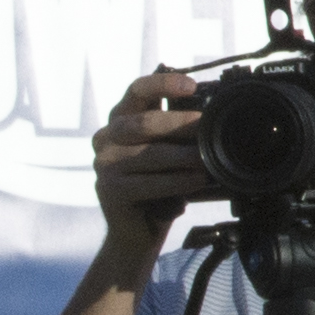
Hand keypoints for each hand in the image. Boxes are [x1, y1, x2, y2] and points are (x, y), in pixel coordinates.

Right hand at [93, 68, 209, 260]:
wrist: (137, 231)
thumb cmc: (157, 186)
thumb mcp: (167, 151)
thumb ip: (175, 132)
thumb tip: (210, 114)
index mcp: (121, 119)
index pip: (137, 90)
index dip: (163, 84)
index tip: (190, 85)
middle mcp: (107, 137)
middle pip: (144, 122)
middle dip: (180, 124)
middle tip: (207, 128)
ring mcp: (104, 164)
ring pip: (149, 153)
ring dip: (183, 156)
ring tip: (207, 160)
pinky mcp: (109, 189)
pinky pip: (148, 182)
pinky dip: (176, 181)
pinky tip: (195, 181)